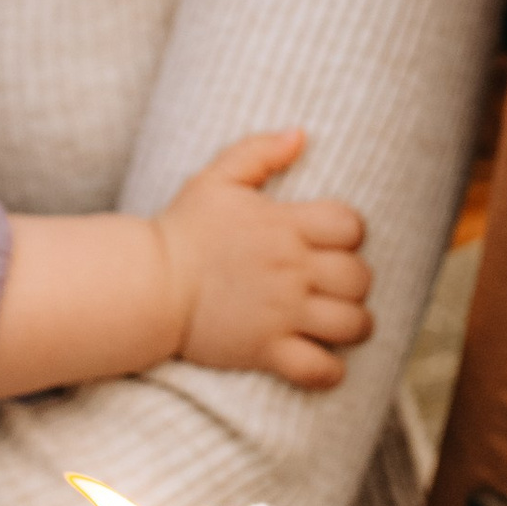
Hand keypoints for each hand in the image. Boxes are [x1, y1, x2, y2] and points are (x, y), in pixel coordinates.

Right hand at [157, 131, 372, 387]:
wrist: (147, 284)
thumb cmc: (182, 230)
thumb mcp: (216, 178)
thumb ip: (260, 152)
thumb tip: (301, 133)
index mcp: (284, 226)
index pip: (351, 226)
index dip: (350, 233)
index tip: (333, 242)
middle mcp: (291, 270)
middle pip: (359, 277)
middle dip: (355, 281)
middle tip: (337, 285)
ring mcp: (282, 313)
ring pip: (352, 323)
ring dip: (354, 324)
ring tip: (340, 322)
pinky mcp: (266, 350)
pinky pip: (319, 369)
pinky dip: (330, 371)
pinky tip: (325, 362)